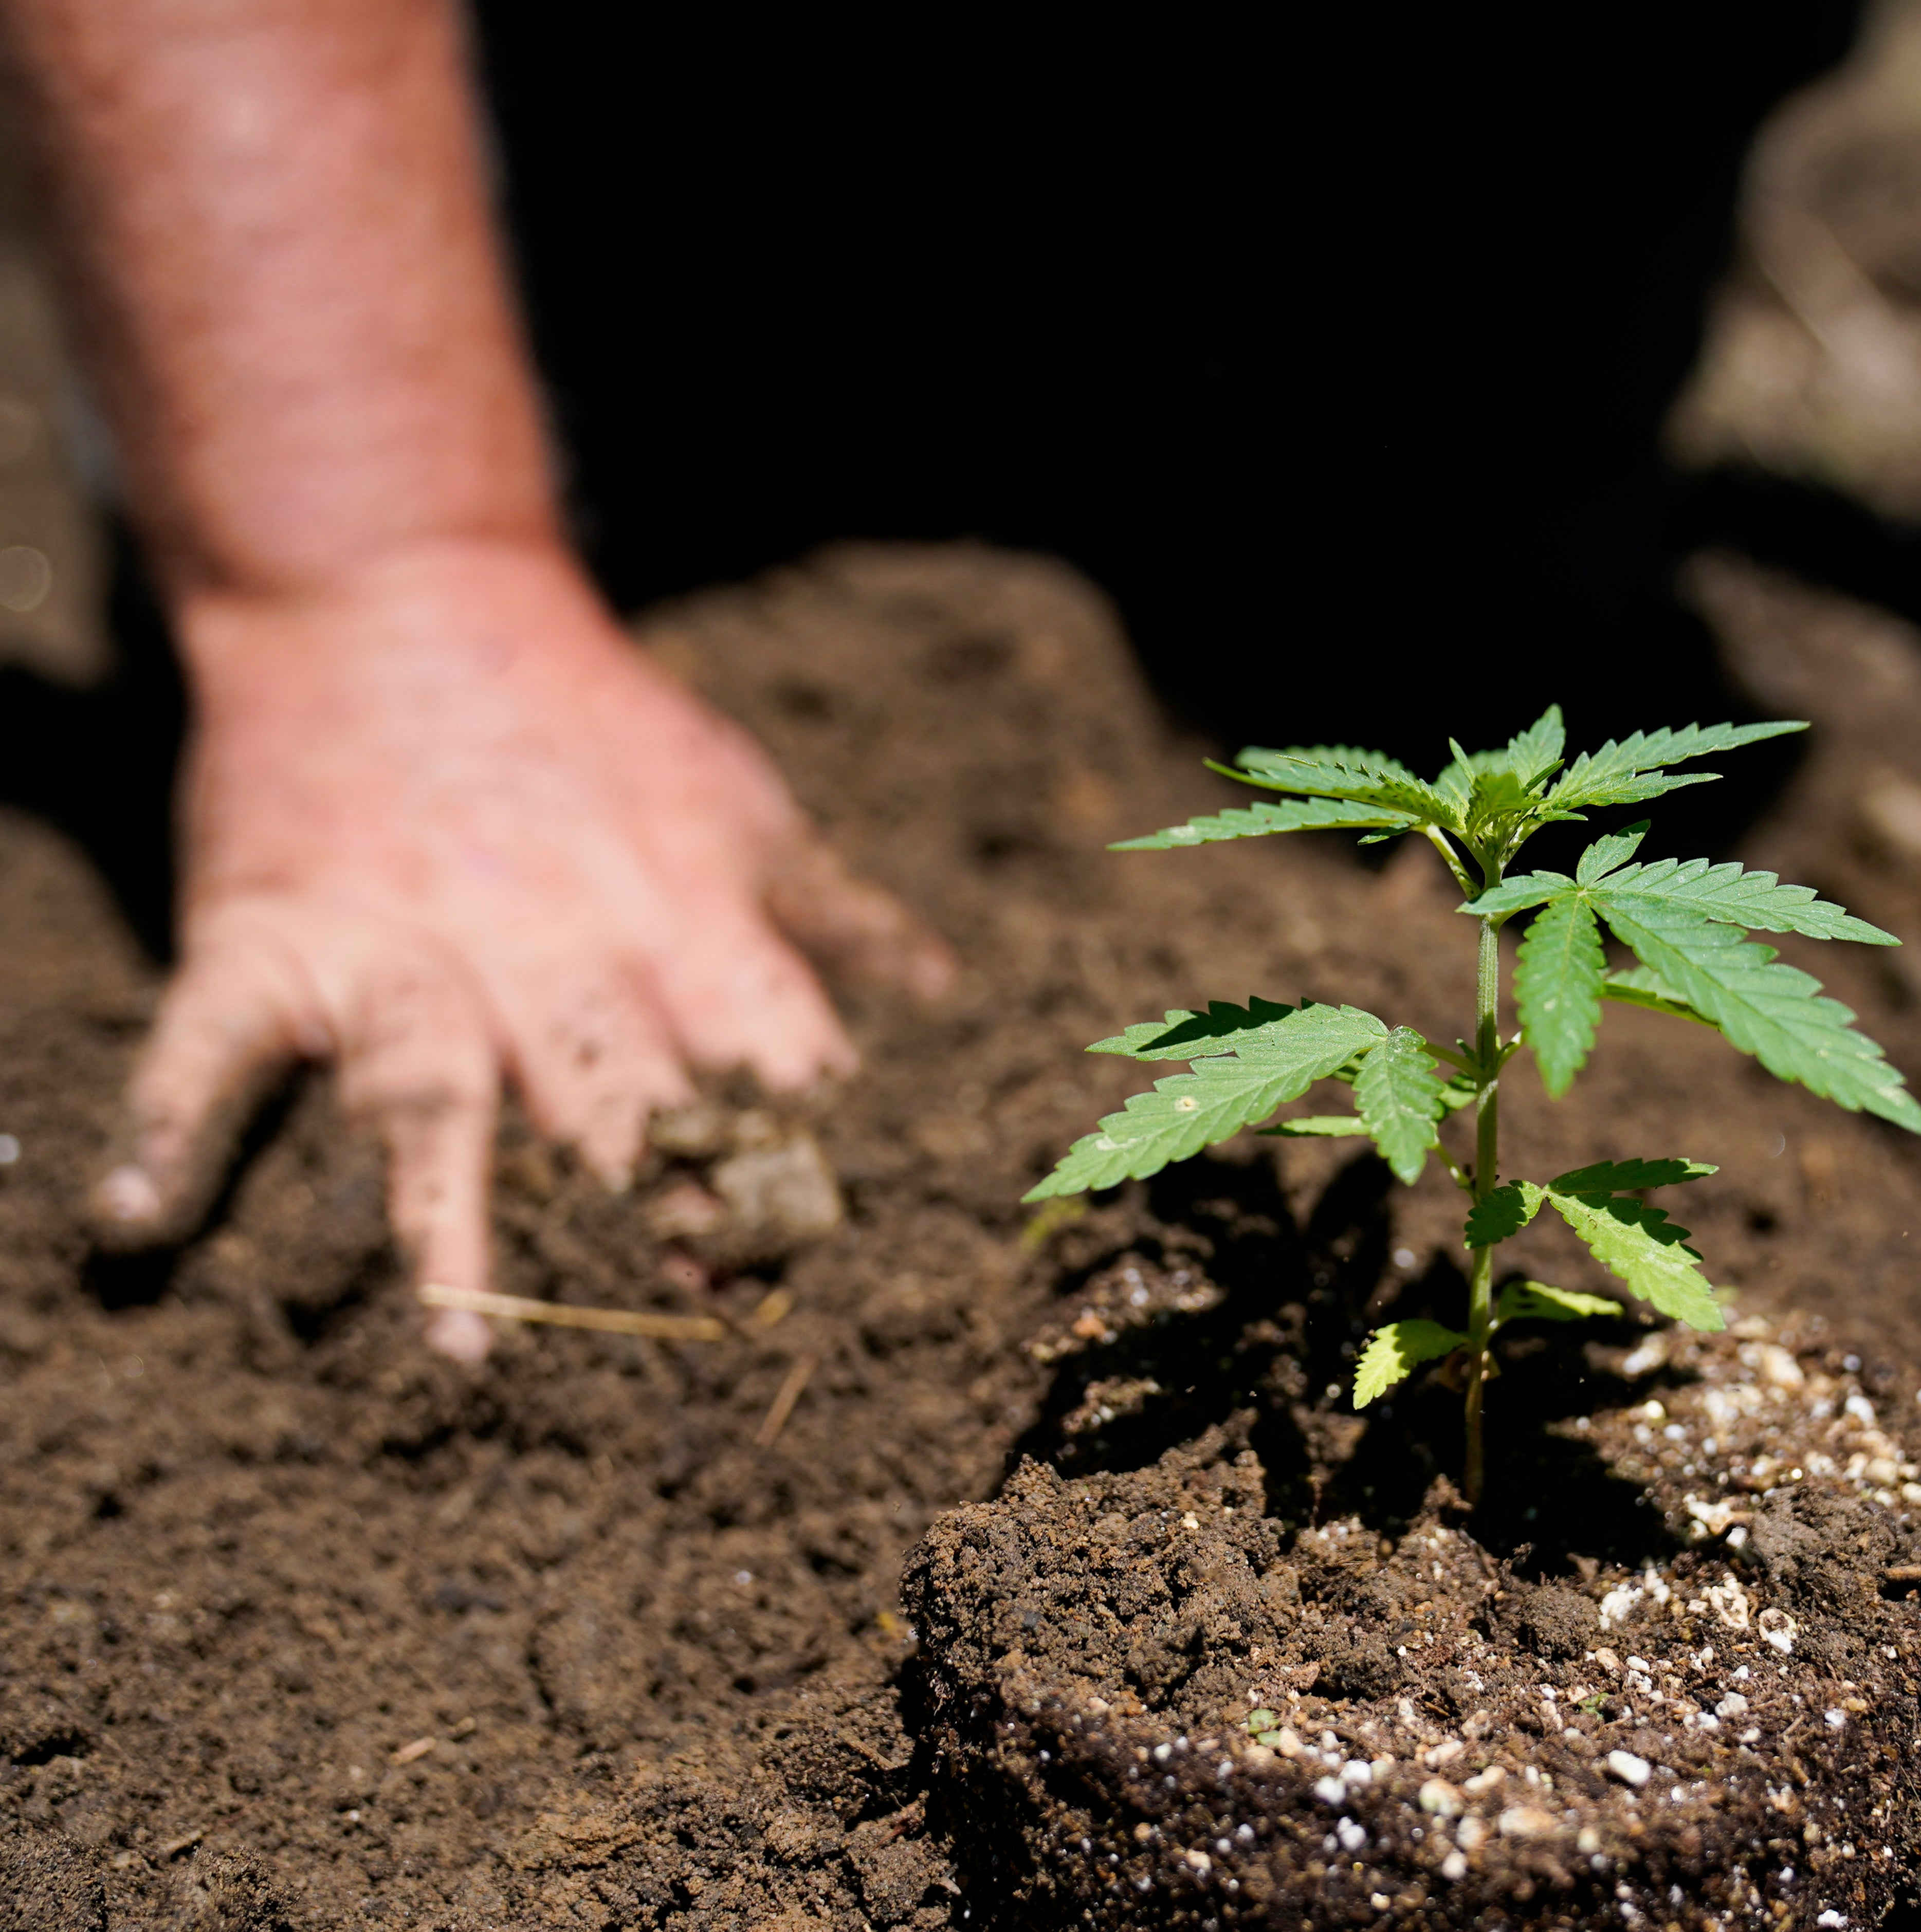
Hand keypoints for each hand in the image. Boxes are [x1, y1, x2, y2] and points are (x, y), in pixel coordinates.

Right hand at [92, 541, 952, 1358]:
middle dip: (654, 1214)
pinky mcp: (269, 934)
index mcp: (676, 924)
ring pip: (433, 1098)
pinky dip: (171, 1126)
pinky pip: (213, 1040)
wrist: (402, 590)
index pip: (762, 1062)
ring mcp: (400, 946)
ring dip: (446, 1225)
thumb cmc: (594, 720)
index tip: (822, 1260)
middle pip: (613, 1100)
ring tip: (460, 1347)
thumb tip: (940, 990)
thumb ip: (830, 910)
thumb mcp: (738, 801)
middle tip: (691, 1330)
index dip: (796, 1160)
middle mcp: (548, 947)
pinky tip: (138, 1220)